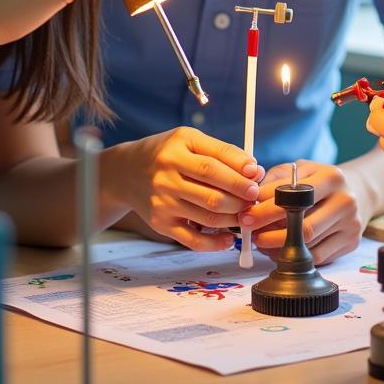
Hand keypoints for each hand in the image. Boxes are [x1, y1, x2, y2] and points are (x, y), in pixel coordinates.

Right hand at [112, 128, 263, 251]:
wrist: (126, 172)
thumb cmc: (167, 153)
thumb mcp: (190, 140)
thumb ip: (222, 152)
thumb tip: (254, 171)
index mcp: (177, 148)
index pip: (213, 163)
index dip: (240, 171)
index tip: (257, 175)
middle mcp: (167, 175)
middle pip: (212, 192)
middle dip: (241, 197)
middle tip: (255, 197)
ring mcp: (163, 202)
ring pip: (207, 216)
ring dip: (234, 218)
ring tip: (247, 213)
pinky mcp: (161, 224)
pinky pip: (192, 240)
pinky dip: (215, 243)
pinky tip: (229, 238)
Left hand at [243, 160, 365, 264]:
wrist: (356, 191)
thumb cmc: (319, 180)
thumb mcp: (300, 169)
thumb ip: (276, 179)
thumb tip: (251, 197)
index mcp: (332, 177)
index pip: (295, 197)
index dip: (266, 208)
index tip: (246, 214)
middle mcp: (345, 200)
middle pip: (304, 227)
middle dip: (270, 232)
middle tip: (250, 233)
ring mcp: (351, 224)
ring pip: (309, 245)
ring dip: (278, 247)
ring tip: (262, 241)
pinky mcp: (351, 242)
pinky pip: (317, 257)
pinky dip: (294, 257)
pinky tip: (280, 249)